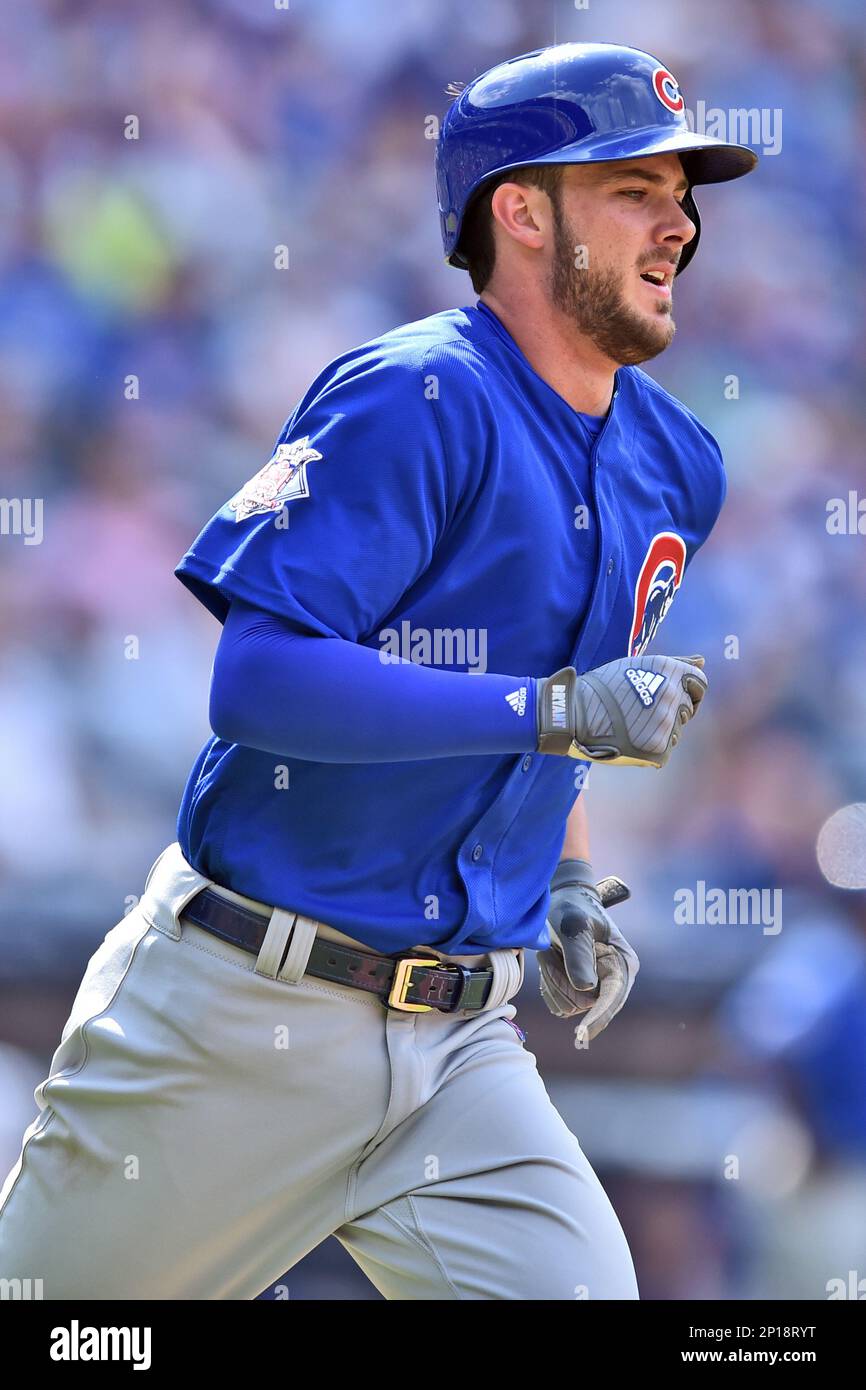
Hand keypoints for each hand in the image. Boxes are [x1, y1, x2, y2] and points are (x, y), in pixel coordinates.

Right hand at [535, 654, 706, 767]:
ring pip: (675, 732)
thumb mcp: (637, 665)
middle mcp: (672, 695)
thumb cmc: (603, 687)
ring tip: (631, 726)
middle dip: (670, 713)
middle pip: (686, 710)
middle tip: (639, 713)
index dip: (687, 692)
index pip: (699, 684)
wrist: (572, 713)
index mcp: (669, 672)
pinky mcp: (657, 748)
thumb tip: (703, 661)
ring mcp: (666, 723)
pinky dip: (649, 750)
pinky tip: (629, 741)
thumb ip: (674, 663)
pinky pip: (663, 752)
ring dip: (659, 732)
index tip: (668, 697)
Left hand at [538, 859, 638, 1044]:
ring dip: (552, 980)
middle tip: (554, 951)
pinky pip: (556, 1003)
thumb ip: (578, 953)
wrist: (561, 904)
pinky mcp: (577, 993)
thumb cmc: (572, 908)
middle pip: (583, 1005)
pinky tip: (551, 962)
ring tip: (553, 952)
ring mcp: (595, 990)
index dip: (598, 1015)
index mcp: (623, 964)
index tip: (583, 1033)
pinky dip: (548, 984)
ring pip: (566, 1006)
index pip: (612, 998)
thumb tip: (585, 987)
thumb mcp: (573, 924)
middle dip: (561, 982)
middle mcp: (613, 982)